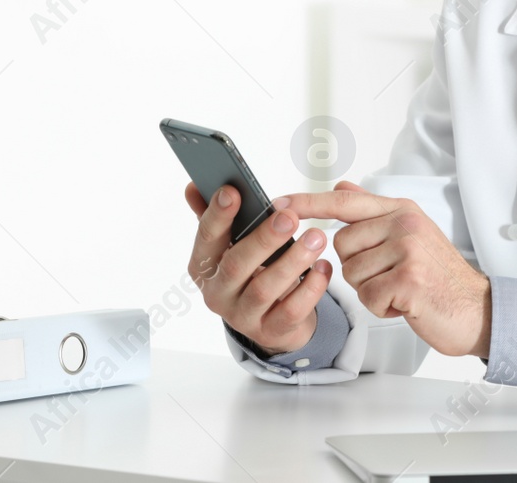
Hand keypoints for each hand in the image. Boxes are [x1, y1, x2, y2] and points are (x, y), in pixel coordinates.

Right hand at [183, 181, 330, 355]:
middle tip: (288, 217)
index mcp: (204, 266)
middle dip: (263, 239)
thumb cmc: (252, 273)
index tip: (233, 191)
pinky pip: (292, 310)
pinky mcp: (272, 331)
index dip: (218, 215)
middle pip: (236, 265)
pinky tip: (324, 267)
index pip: (206, 238)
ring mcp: (244, 316)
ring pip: (265, 288)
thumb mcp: (231, 247)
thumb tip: (193, 186)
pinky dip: (311, 287)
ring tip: (316, 238)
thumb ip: (215, 217)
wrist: (272, 321)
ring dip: (293, 261)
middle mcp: (219, 293)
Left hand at [277, 181, 490, 358]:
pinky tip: (406, 303)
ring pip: (352, 273)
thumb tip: (341, 185)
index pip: (346, 201)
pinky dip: (382, 308)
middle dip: (358, 267)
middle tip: (391, 274)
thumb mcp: (410, 234)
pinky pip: (367, 297)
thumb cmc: (440, 276)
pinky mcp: (408, 279)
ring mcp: (407, 250)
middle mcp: (404, 223)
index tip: (278, 204)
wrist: (476, 309)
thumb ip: (373, 212)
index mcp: (401, 210)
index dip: (309, 202)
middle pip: (342, 244)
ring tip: (401, 289)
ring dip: (372, 290)